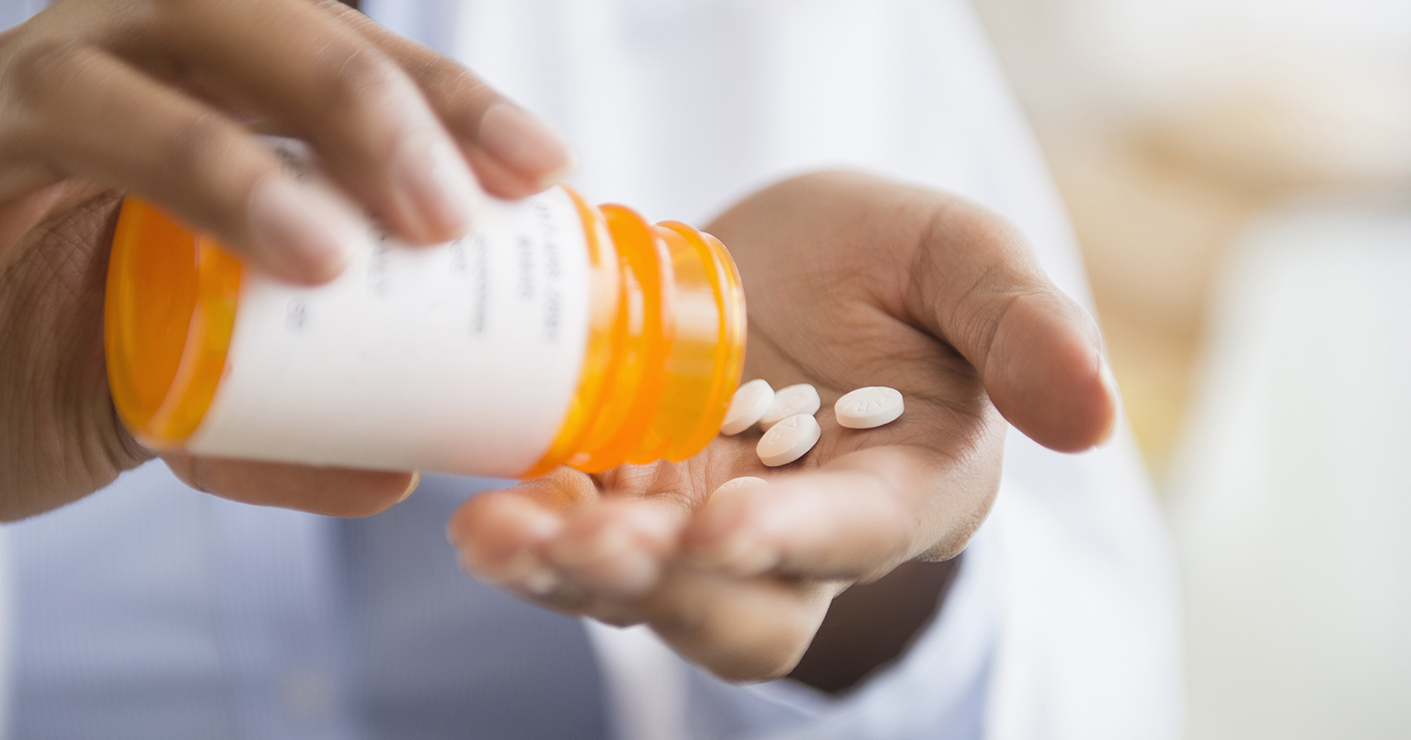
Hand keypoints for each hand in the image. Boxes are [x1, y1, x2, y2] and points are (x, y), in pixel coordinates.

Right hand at [0, 0, 573, 572]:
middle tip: (447, 214)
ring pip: (80, 98)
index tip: (539, 170)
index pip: (315, 58)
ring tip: (319, 256)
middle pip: (218, 29)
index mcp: (164, 102)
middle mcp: (71, 87)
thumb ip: (283, 427)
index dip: (434, 98)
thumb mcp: (179, 405)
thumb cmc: (19, 377)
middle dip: (354, 103)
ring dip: (208, 162)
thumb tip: (408, 469)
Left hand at [447, 171, 1115, 682]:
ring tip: (500, 535)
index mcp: (902, 488)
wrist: (783, 268)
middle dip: (658, 583)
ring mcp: (702, 527)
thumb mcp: (959, 260)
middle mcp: (799, 538)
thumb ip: (1022, 324)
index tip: (728, 525)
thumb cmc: (887, 268)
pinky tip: (484, 506)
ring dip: (571, 574)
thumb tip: (1095, 416)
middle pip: (735, 606)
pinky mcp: (626, 501)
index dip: (793, 540)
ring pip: (642, 594)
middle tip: (586, 540)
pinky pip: (576, 540)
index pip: (853, 536)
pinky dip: (531, 533)